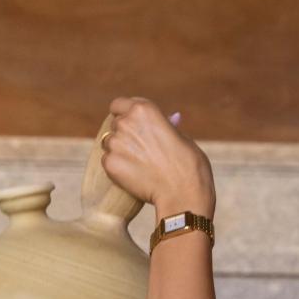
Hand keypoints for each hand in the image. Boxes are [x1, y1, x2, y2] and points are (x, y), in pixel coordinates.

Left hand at [100, 97, 215, 215]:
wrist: (183, 195)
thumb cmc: (190, 166)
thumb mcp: (183, 138)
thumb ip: (167, 126)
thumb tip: (171, 118)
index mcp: (144, 110)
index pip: (120, 104)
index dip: (126, 114)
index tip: (134, 126)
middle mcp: (126, 122)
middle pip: (115, 124)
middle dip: (125, 134)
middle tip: (143, 150)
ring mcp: (115, 143)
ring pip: (109, 143)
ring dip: (120, 150)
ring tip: (141, 164)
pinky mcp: (109, 163)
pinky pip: (108, 161)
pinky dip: (118, 167)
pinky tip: (136, 175)